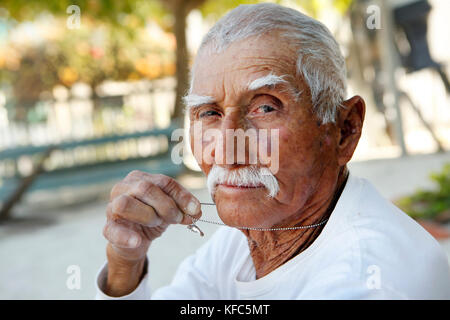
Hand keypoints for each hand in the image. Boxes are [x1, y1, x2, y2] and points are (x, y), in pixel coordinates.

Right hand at [102, 170, 201, 295]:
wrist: (135, 241)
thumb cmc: (152, 217)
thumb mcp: (170, 209)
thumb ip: (183, 206)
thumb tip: (196, 210)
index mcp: (140, 178)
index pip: (163, 181)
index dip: (181, 195)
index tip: (195, 209)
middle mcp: (123, 188)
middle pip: (145, 189)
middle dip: (167, 206)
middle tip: (178, 219)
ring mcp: (112, 207)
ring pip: (126, 204)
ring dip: (148, 216)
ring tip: (157, 223)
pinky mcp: (108, 228)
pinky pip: (112, 230)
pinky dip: (126, 236)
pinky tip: (137, 240)